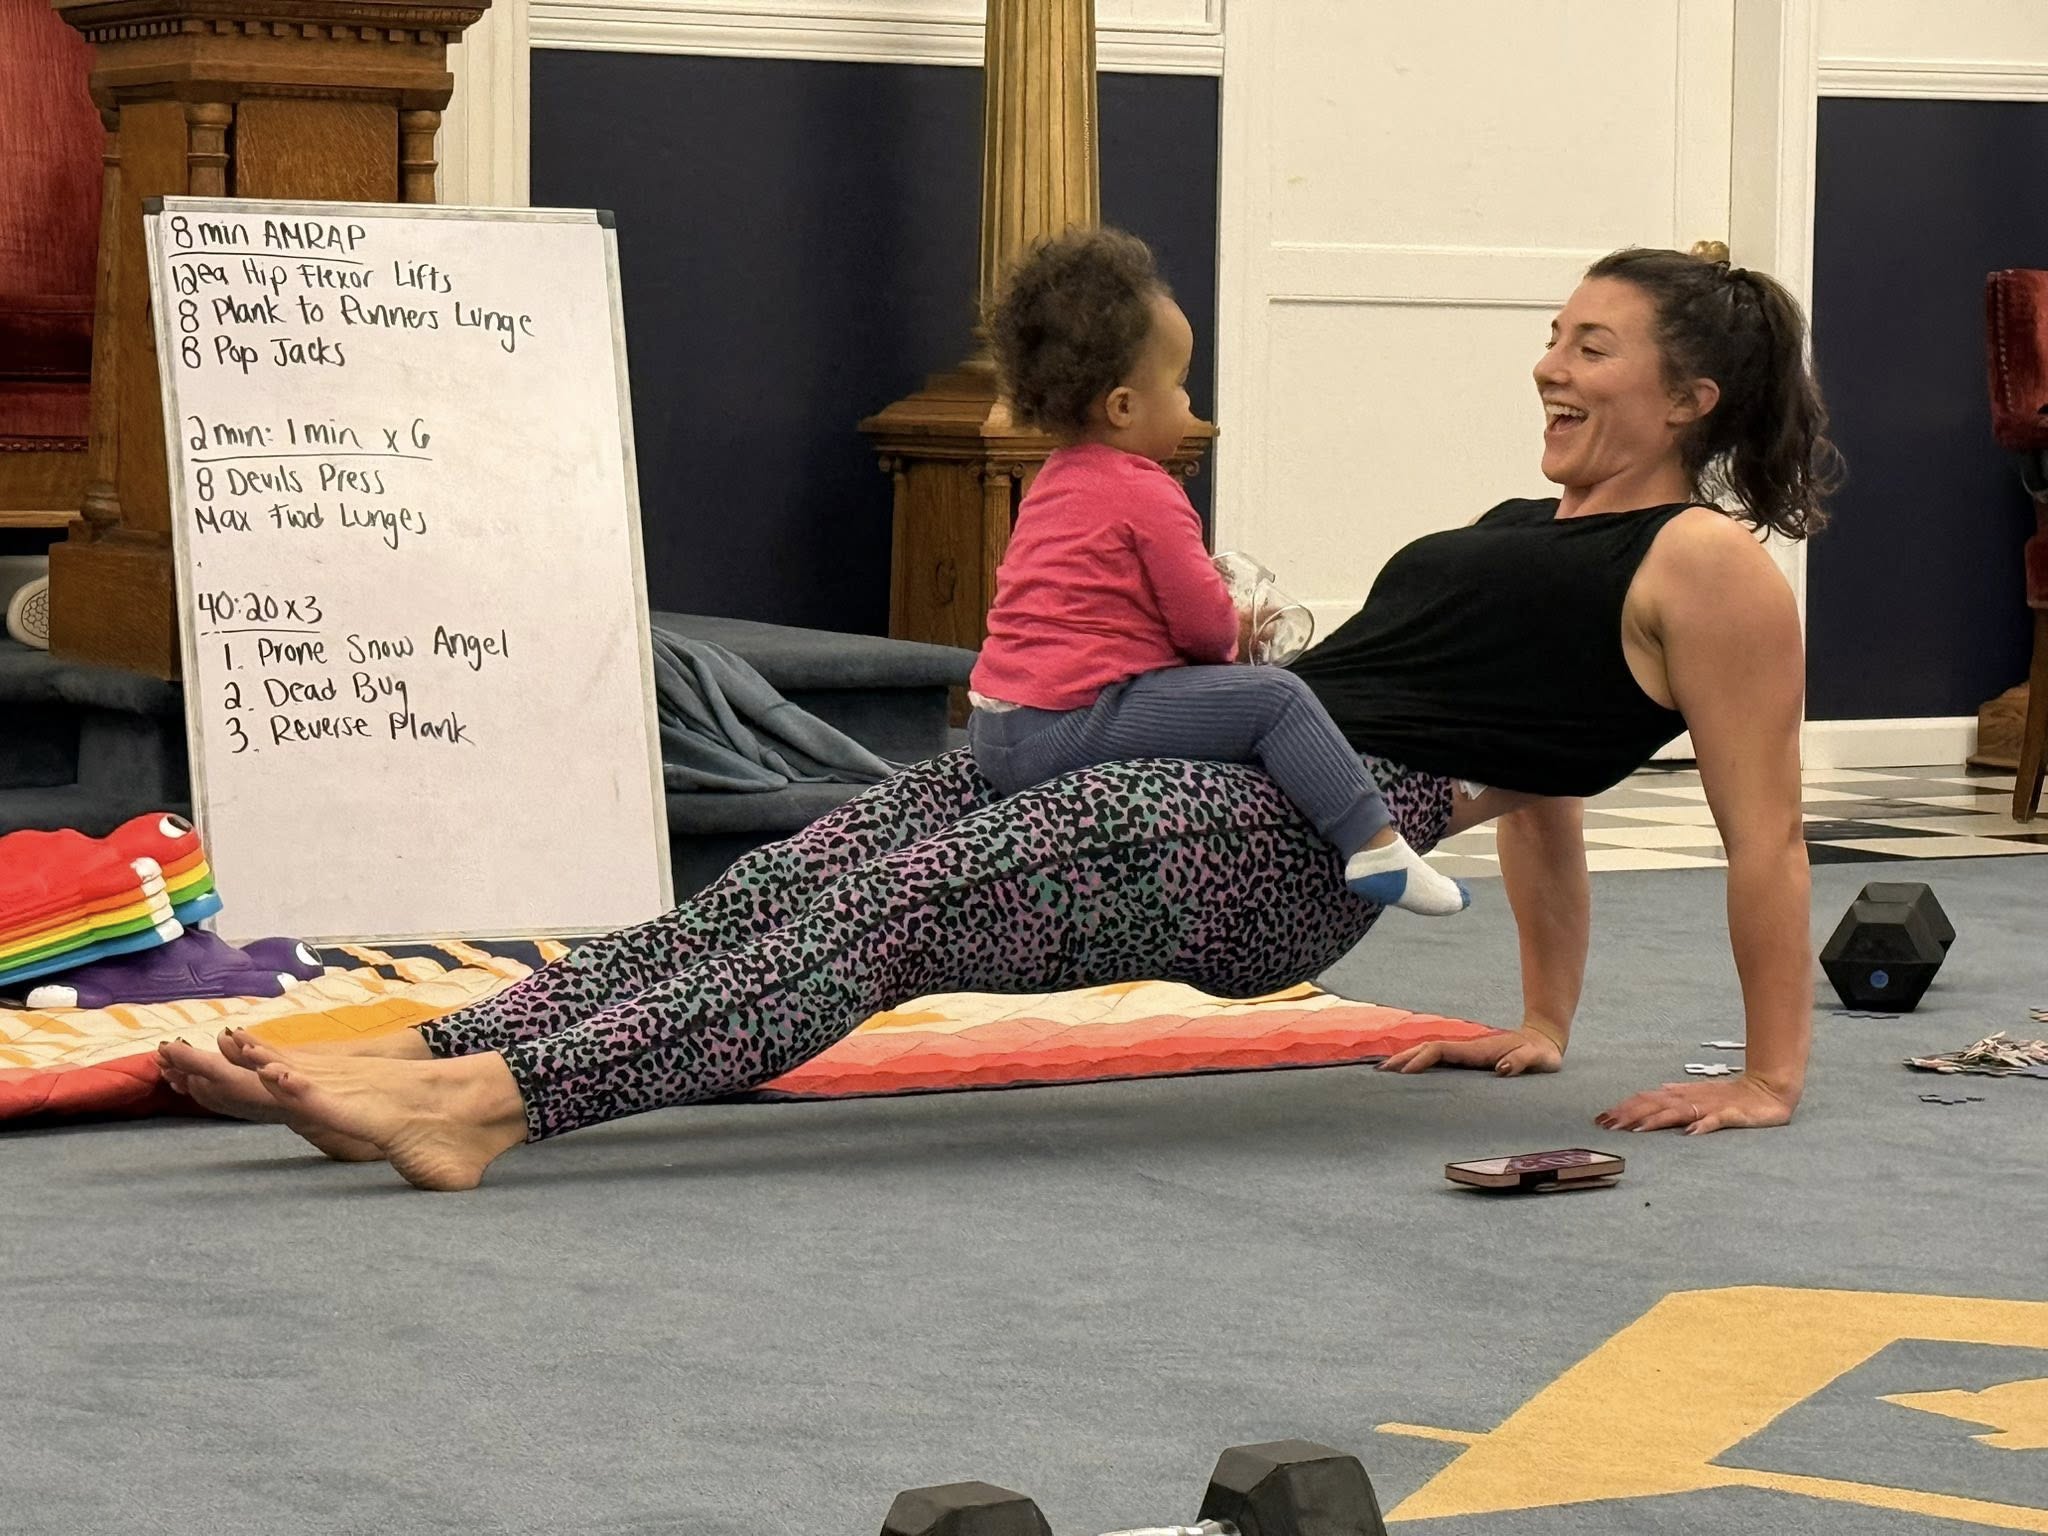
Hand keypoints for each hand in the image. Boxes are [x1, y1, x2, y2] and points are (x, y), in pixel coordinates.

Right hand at [1379, 1026, 1562, 1077]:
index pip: (1440, 1051)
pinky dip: (1419, 1064)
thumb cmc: (1541, 1054)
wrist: (1543, 1040)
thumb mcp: (1538, 1059)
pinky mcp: (1467, 1059)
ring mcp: (1465, 1054)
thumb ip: (1522, 1061)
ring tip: (1384, 1072)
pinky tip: (1410, 1074)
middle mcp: (1466, 1050)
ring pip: (1429, 1053)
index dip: (1421, 1059)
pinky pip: (1437, 1060)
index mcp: (1477, 1051)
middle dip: (1403, 1058)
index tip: (1403, 1072)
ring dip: (1407, 1060)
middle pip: (1426, 1049)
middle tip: (1379, 1072)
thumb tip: (1502, 1069)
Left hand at [1596, 1072, 1797, 1134]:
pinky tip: (1689, 1133)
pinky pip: (1716, 1121)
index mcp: (1682, 1095)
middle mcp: (1691, 1098)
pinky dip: (1702, 1125)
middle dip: (1629, 1115)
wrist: (1769, 1088)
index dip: (1624, 1108)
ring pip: (1678, 1112)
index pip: (1647, 1100)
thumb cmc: (1731, 1095)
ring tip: (1636, 1130)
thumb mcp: (1698, 1095)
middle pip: (1655, 1105)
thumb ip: (1675, 1097)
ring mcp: (1711, 1106)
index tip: (1601, 1119)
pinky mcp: (1732, 1114)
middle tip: (1607, 1126)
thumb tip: (1650, 1095)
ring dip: (1656, 1120)